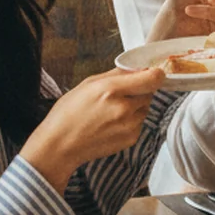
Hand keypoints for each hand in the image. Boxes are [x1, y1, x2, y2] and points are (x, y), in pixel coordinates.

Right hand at [19, 67, 164, 192]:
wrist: (59, 147)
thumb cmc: (68, 114)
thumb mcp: (88, 84)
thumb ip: (116, 74)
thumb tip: (137, 67)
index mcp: (111, 90)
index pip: (153, 78)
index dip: (155, 74)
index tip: (150, 73)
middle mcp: (124, 108)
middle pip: (150, 91)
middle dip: (140, 89)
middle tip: (120, 94)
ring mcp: (129, 125)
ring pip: (145, 107)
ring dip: (136, 106)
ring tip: (112, 110)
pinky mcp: (131, 139)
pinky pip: (140, 123)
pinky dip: (131, 121)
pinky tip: (111, 123)